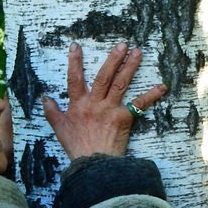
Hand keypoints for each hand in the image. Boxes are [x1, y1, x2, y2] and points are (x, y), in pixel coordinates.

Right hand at [42, 42, 167, 159]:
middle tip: (122, 44)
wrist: (93, 164)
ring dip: (130, 67)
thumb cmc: (77, 148)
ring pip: (120, 84)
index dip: (74, 62)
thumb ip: (52, 112)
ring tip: (138, 52)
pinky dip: (151, 95)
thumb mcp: (60, 129)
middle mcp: (95, 103)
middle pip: (104, 76)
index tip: (76, 46)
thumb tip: (45, 98)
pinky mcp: (124, 118)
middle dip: (113, 59)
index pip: (74, 79)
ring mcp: (110, 109)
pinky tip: (162, 86)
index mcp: (78, 105)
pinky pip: (139, 105)